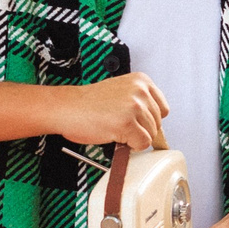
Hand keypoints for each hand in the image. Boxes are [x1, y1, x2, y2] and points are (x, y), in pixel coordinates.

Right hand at [56, 74, 170, 149]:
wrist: (66, 108)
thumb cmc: (87, 103)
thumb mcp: (121, 92)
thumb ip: (140, 102)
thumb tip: (156, 123)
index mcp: (141, 81)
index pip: (162, 109)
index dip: (147, 119)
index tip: (135, 120)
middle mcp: (140, 91)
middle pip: (158, 124)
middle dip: (140, 129)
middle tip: (119, 124)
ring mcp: (134, 107)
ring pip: (151, 135)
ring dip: (133, 138)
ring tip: (114, 128)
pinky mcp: (127, 124)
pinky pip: (142, 144)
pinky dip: (130, 146)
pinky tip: (114, 135)